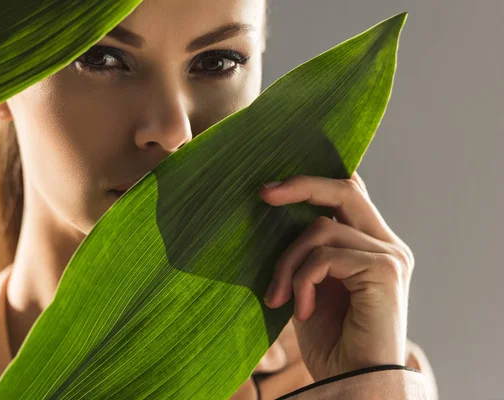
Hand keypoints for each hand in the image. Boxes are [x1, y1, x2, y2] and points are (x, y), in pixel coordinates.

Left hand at [258, 172, 413, 381]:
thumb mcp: (311, 286)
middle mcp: (387, 244)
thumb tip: (277, 215)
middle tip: (264, 193)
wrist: (353, 383)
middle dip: (300, 186)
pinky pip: (324, 256)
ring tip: (277, 298)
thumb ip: (307, 252)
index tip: (271, 189)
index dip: (313, 182)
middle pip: (344, 190)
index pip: (348, 195)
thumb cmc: (331, 341)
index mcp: (371, 245)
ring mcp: (389, 255)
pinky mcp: (384, 269)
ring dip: (288, 263)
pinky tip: (302, 310)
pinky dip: (302, 281)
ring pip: (320, 228)